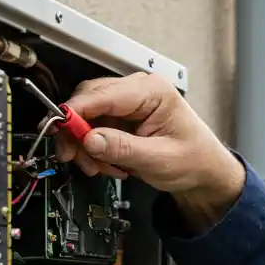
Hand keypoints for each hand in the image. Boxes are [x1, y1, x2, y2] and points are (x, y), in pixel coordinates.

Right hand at [53, 72, 245, 226]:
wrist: (205, 173)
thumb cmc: (194, 160)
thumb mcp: (159, 159)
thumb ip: (123, 148)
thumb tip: (90, 139)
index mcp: (152, 91)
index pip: (102, 94)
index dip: (76, 111)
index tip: (59, 129)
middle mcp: (138, 91)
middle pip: (89, 101)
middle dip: (78, 132)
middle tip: (73, 157)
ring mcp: (129, 105)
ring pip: (87, 117)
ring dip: (86, 145)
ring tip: (101, 168)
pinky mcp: (122, 119)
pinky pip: (95, 130)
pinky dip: (95, 149)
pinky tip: (108, 164)